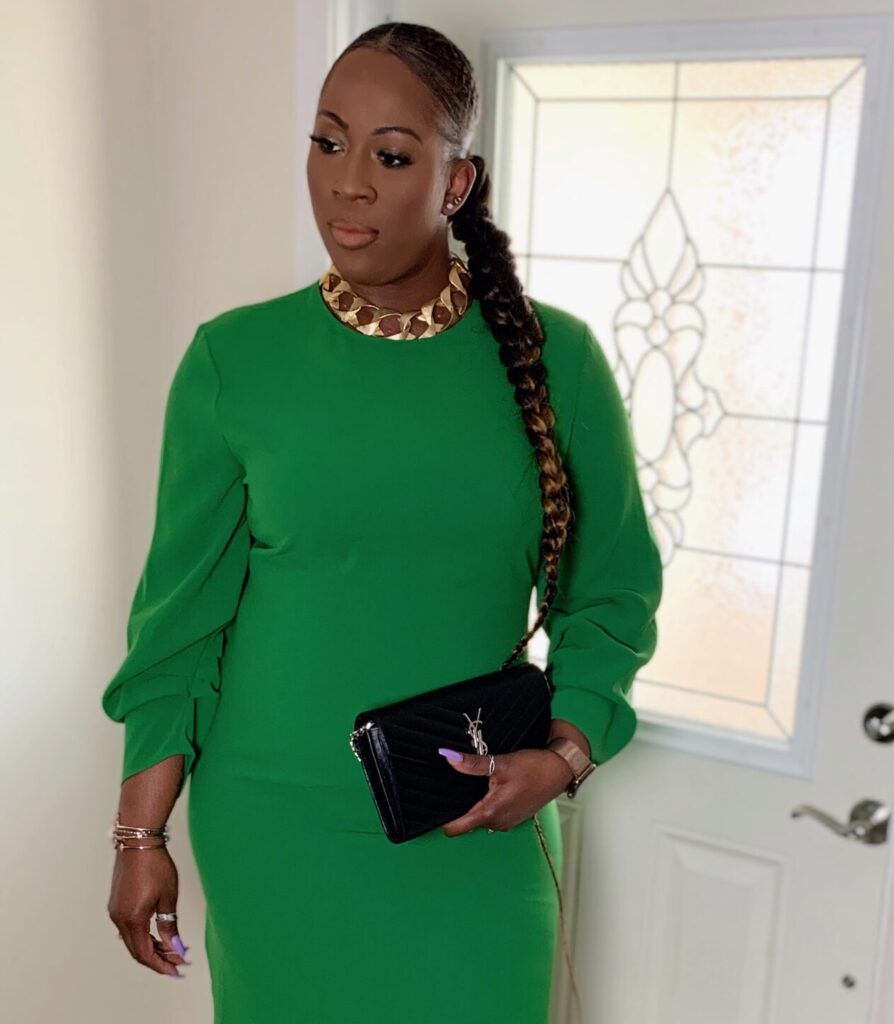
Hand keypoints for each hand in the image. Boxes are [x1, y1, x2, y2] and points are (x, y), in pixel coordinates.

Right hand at [108, 846, 190, 976]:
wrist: (138, 841)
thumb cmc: (155, 864)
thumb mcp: (168, 897)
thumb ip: (170, 926)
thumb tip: (175, 947)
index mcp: (132, 919)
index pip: (145, 954)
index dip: (162, 965)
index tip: (177, 970)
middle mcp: (119, 919)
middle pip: (137, 950)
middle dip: (158, 959)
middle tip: (178, 963)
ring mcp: (115, 911)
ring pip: (132, 940)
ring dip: (151, 948)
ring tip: (172, 949)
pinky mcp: (117, 904)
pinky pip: (128, 929)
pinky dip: (143, 936)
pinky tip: (157, 935)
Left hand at [438, 746, 574, 836]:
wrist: (560, 769)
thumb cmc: (535, 767)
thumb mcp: (500, 762)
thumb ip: (472, 764)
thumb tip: (448, 757)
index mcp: (491, 812)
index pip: (457, 828)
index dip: (443, 819)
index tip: (434, 807)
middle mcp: (498, 822)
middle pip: (467, 821)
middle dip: (460, 806)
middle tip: (455, 785)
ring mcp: (507, 821)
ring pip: (481, 816)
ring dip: (476, 803)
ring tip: (474, 783)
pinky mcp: (514, 816)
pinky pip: (494, 813)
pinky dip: (489, 802)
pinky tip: (492, 786)